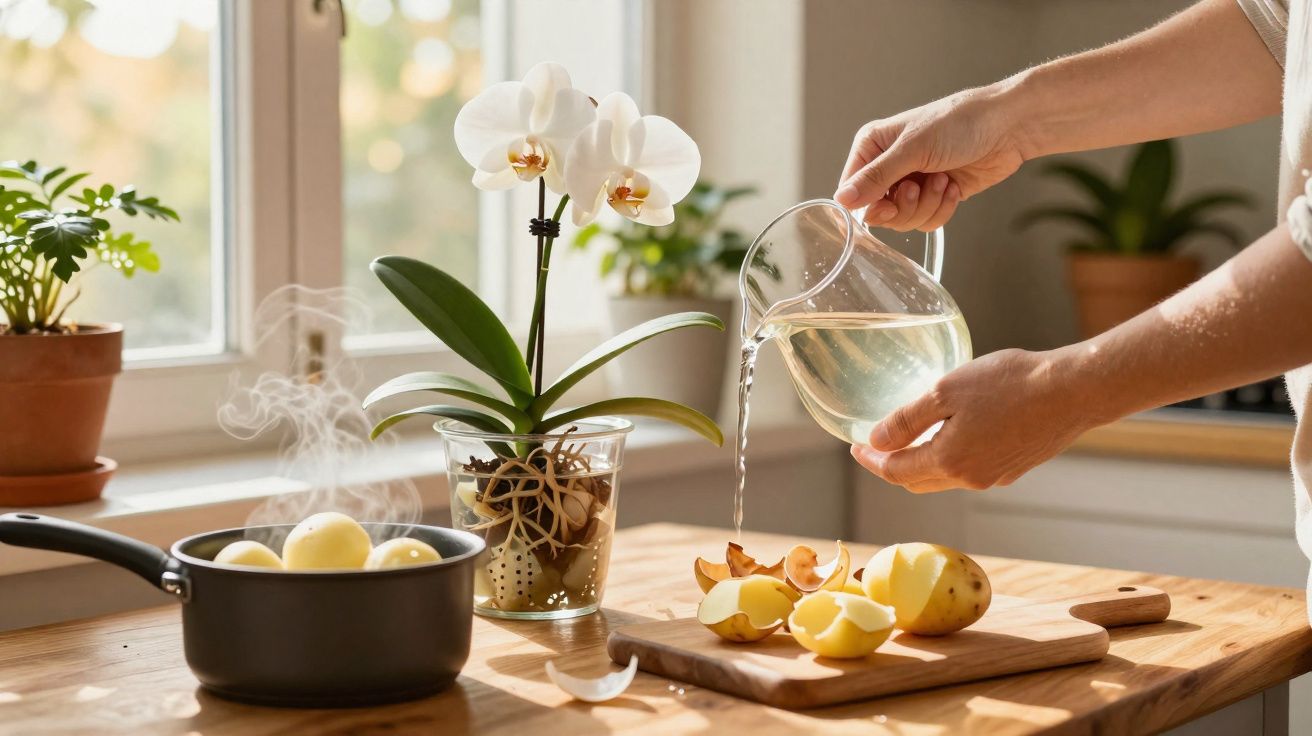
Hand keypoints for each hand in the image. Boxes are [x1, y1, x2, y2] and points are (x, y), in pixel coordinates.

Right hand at [836, 85, 1029, 231]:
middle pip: (877, 211)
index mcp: (873, 146)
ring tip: (943, 180)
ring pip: (903, 220)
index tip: (887, 204)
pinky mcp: (935, 196)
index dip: (867, 204)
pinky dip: (942, 208)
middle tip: (919, 186)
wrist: (1008, 127)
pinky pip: (926, 220)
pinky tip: (953, 186)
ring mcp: (913, 182)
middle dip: (903, 206)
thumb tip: (842, 199)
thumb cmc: (960, 123)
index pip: (851, 190)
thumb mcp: (913, 148)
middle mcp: (889, 166)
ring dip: (927, 205)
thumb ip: (876, 177)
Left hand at [849, 348, 1107, 492]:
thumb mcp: (945, 391)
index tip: (854, 447)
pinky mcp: (1014, 468)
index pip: (895, 472)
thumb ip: (907, 420)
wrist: (1073, 391)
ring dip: (921, 464)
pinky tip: (950, 437)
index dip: (870, 461)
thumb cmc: (1010, 383)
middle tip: (874, 447)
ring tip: (908, 441)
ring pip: (944, 478)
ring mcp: (995, 477)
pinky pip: (969, 471)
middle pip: (917, 481)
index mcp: (949, 461)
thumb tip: (875, 442)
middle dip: (891, 466)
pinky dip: (949, 460)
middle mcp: (970, 479)